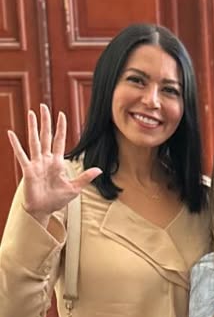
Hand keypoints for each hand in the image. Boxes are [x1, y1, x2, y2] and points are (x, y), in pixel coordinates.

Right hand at [7, 106, 101, 223]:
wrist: (44, 210)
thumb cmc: (57, 199)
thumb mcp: (74, 188)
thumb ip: (85, 177)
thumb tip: (100, 170)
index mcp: (57, 162)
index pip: (60, 141)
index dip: (61, 128)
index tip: (62, 115)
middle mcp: (46, 160)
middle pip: (46, 136)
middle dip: (46, 122)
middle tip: (43, 106)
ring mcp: (36, 163)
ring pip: (34, 141)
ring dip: (32, 127)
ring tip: (31, 113)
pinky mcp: (28, 170)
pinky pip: (21, 155)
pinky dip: (16, 144)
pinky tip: (11, 133)